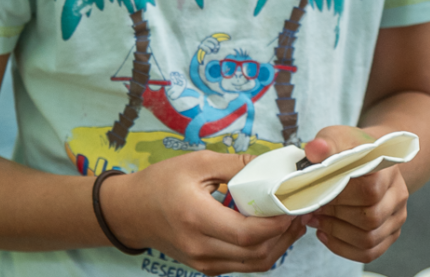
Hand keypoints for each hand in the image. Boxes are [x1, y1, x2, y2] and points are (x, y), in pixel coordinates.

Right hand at [101, 152, 300, 275]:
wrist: (130, 212)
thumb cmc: (160, 183)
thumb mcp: (196, 163)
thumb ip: (234, 165)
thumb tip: (269, 165)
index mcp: (197, 218)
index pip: (247, 234)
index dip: (277, 224)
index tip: (293, 205)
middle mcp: (201, 247)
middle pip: (256, 254)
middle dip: (285, 236)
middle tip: (299, 213)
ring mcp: (203, 262)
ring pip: (253, 265)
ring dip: (278, 246)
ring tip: (291, 223)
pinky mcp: (205, 266)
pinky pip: (242, 265)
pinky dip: (261, 251)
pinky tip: (269, 232)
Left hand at [301, 125, 409, 264]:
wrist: (368, 158)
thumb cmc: (350, 149)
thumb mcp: (336, 137)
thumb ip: (325, 143)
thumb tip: (315, 149)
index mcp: (387, 169)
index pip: (368, 191)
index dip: (339, 197)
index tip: (317, 194)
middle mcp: (398, 194)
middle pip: (369, 219)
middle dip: (335, 218)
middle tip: (311, 210)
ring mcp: (397, 216)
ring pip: (369, 240)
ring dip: (336, 234)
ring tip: (316, 220)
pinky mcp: (390, 232)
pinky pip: (369, 252)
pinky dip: (343, 248)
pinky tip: (326, 234)